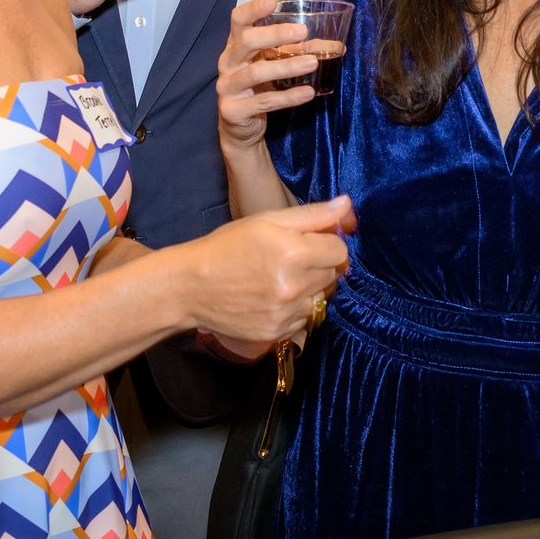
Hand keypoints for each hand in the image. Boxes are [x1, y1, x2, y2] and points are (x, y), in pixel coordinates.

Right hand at [185, 198, 355, 344]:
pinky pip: (303, 321)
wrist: (192, 286)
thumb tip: (347, 204)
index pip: (340, 250)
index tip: (309, 242)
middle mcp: (296, 287)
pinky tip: (272, 299)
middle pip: (333, 275)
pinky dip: (295, 311)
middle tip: (291, 259)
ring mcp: (287, 314)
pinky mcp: (278, 334)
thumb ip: (313, 214)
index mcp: (296, 253)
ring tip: (280, 280)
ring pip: (321, 300)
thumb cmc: (228, 246)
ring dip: (309, 290)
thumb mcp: (267, 220)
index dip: (327, 243)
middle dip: (319, 265)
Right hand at [215, 0, 343, 148]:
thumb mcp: (275, 64)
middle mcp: (228, 62)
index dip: (253, 9)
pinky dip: (288, 97)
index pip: (238, 20)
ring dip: (287, 66)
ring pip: (256, 72)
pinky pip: (264, 102)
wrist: (240, 127)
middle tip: (302, 32)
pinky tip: (308, 93)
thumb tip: (337, 46)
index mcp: (236, 45)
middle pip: (246, 41)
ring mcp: (228, 87)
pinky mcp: (234, 110)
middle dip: (274, 34)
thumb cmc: (259, 87)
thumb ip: (299, 52)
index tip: (273, 1)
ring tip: (312, 63)